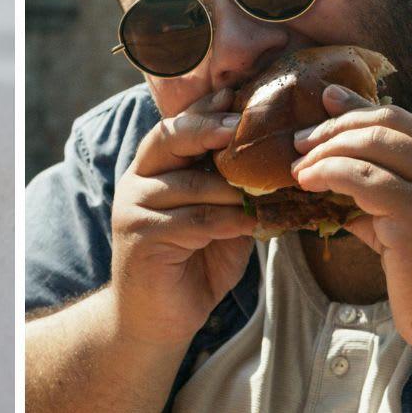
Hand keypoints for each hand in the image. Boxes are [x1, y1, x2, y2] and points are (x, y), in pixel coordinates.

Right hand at [109, 89, 257, 345]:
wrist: (155, 319)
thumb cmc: (192, 264)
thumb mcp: (218, 219)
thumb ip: (232, 190)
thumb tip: (278, 160)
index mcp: (153, 168)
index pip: (176, 126)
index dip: (205, 108)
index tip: (237, 93)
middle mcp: (138, 180)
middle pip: (170, 139)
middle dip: (209, 127)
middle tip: (242, 124)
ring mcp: (134, 208)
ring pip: (190, 183)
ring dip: (231, 188)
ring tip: (265, 191)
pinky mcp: (140, 236)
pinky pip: (193, 221)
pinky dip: (227, 221)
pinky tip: (250, 225)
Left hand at [290, 84, 411, 358]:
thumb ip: (385, 204)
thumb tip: (340, 190)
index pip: (406, 121)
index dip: (361, 108)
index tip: (328, 101)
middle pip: (388, 122)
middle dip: (337, 125)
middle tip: (302, 141)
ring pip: (372, 142)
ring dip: (327, 148)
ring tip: (298, 165)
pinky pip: (361, 177)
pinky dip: (328, 172)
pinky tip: (308, 182)